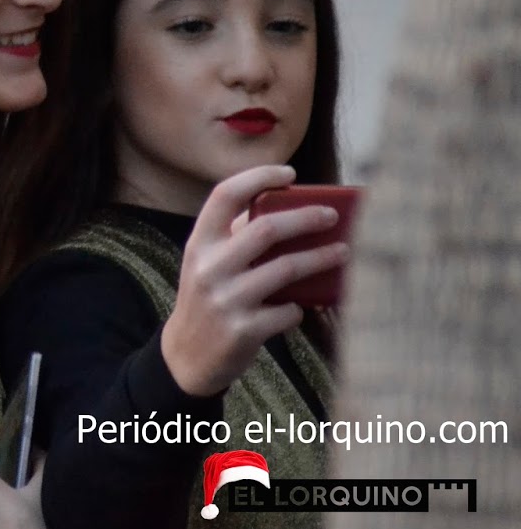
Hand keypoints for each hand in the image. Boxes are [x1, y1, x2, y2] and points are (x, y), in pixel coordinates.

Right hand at [161, 165, 348, 395]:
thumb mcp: (208, 264)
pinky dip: (300, 306)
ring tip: (343, 252)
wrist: (186, 356)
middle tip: (333, 216)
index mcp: (199, 243)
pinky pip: (287, 310)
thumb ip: (236, 238)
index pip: (224, 195)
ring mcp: (225, 299)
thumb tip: (290, 210)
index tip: (289, 173)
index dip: (257, 177)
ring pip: (285, 269)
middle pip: (266, 229)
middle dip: (306, 218)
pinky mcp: (242, 330)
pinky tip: (301, 306)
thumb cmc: (208, 299)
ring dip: (320, 258)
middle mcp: (208, 267)